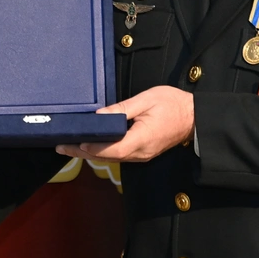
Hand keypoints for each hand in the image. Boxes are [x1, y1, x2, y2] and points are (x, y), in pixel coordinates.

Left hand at [55, 85, 193, 162]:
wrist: (196, 117)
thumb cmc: (173, 104)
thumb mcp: (147, 100)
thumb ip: (122, 109)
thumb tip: (100, 116)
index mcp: (142, 139)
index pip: (113, 149)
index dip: (93, 148)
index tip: (75, 143)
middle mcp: (140, 152)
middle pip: (108, 156)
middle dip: (83, 152)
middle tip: (62, 147)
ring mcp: (142, 155)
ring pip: (113, 158)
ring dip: (91, 153)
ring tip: (71, 147)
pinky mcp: (143, 153)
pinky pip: (120, 155)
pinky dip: (103, 152)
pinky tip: (92, 146)